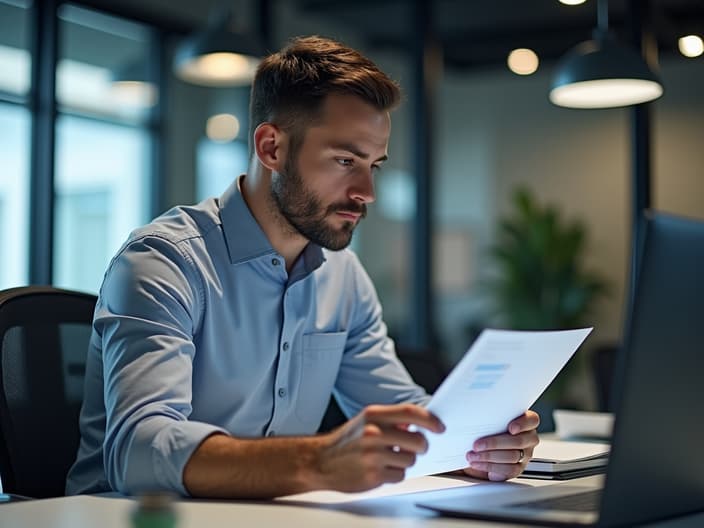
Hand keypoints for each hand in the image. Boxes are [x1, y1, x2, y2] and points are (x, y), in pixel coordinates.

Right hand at [315, 403, 444, 491]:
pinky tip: (380, 469)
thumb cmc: (347, 441)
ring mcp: (373, 455)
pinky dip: (394, 474)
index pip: (410, 412)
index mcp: (373, 415)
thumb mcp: (366, 421)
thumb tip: (418, 422)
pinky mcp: (373, 476)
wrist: (320, 461)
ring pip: (410, 460)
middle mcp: (373, 433)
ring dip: (405, 461)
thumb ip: (391, 420)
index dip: (430, 419)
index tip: (440, 427)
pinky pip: (400, 476)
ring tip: (389, 458)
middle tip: (414, 447)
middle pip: (417, 440)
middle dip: (420, 446)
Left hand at [463, 410, 539, 480]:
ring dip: (489, 456)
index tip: (510, 427)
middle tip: (477, 444)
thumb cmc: (485, 429)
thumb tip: (470, 410)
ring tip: (472, 455)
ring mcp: (525, 455)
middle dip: (495, 443)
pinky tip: (477, 463)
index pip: (532, 420)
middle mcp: (528, 438)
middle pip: (518, 441)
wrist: (479, 446)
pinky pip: (507, 470)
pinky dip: (490, 467)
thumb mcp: (486, 419)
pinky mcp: (517, 469)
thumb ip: (486, 414)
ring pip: (512, 456)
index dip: (523, 423)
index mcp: (525, 422)